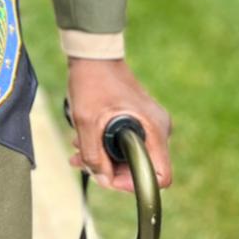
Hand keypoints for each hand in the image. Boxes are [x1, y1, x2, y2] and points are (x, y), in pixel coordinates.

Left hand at [65, 58, 172, 194]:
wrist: (93, 54)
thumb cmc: (92, 82)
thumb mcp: (87, 122)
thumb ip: (94, 155)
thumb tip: (102, 179)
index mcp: (155, 130)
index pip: (160, 176)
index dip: (134, 184)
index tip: (108, 176)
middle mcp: (159, 129)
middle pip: (143, 168)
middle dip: (112, 170)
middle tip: (84, 162)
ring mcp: (151, 124)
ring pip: (132, 156)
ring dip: (105, 158)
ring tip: (78, 150)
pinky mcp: (142, 120)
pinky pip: (129, 143)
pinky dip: (108, 146)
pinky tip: (84, 142)